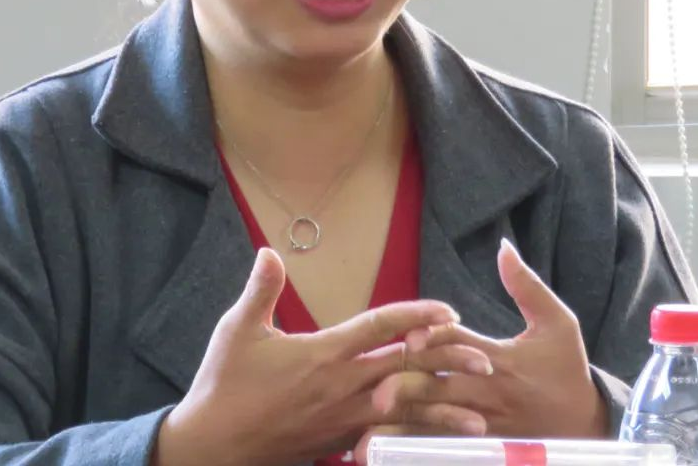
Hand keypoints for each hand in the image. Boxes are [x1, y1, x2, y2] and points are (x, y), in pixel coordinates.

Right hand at [153, 248, 472, 465]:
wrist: (212, 450)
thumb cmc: (224, 386)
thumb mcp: (237, 330)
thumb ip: (261, 289)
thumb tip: (269, 250)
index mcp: (323, 354)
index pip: (380, 328)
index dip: (416, 316)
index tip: (448, 310)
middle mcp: (342, 388)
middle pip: (405, 370)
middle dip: (446, 361)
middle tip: (486, 358)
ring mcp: (343, 421)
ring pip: (403, 412)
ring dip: (442, 409)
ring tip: (478, 414)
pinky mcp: (338, 443)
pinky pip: (384, 436)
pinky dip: (411, 436)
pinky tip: (432, 440)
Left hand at [355, 238, 606, 461]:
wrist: (590, 425)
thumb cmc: (567, 369)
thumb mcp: (558, 322)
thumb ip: (527, 286)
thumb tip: (503, 247)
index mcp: (499, 358)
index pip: (459, 344)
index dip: (433, 339)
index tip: (410, 338)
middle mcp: (486, 392)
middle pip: (440, 387)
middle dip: (409, 389)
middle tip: (376, 393)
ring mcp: (483, 425)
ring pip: (436, 424)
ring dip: (404, 428)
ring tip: (369, 436)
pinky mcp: (482, 447)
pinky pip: (444, 449)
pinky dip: (416, 450)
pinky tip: (388, 455)